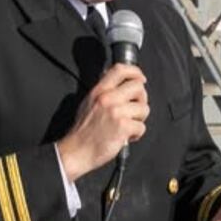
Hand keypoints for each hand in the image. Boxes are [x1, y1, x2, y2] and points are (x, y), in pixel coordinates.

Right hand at [57, 64, 148, 181]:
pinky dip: (137, 134)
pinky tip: (126, 137)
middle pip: (138, 87)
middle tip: (135, 110)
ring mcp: (116, 112)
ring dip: (139, 119)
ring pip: (144, 108)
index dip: (135, 71)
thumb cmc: (83, 131)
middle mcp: (108, 98)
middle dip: (142, 99)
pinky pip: (141, 127)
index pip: (120, 70)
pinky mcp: (123, 126)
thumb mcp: (88, 103)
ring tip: (128, 126)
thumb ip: (104, 93)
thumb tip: (120, 86)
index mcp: (99, 91)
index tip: (140, 78)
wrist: (77, 151)